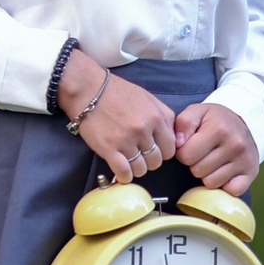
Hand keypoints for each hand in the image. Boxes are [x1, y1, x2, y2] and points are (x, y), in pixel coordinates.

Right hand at [58, 51, 176, 183]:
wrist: (88, 89)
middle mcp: (143, 130)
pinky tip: (121, 170)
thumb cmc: (117, 92)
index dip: (162, 151)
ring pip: (141, 170)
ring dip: (136, 169)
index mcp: (155, 117)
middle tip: (139, 154)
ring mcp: (125, 141)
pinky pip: (124, 173)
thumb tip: (175, 138)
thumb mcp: (148, 98)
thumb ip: (164, 116)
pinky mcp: (108, 149)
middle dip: (149, 160)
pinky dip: (124, 176)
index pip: (170, 149)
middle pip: (156, 161)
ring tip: (128, 161)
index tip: (152, 149)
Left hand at [173, 100, 259, 196]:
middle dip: (195, 164)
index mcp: (219, 128)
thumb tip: (178, 144)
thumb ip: (183, 123)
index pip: (186, 156)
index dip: (184, 152)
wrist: (241, 124)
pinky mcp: (251, 173)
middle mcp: (235, 144)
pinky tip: (224, 171)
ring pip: (211, 183)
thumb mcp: (196, 112)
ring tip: (213, 160)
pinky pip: (229, 191)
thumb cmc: (215, 120)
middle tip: (204, 153)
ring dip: (208, 175)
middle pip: (197, 171)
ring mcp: (245, 160)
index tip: (191, 145)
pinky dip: (224, 185)